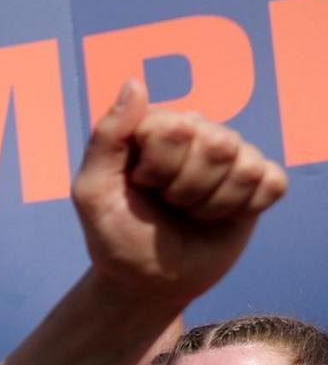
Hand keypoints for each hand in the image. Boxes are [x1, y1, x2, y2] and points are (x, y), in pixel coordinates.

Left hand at [72, 79, 288, 305]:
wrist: (146, 281)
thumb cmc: (115, 235)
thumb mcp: (94, 192)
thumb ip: (107, 138)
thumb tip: (135, 83)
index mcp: (155, 126)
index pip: (177, 128)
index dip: (158, 168)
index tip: (139, 185)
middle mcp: (197, 132)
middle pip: (218, 144)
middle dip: (186, 188)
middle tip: (167, 204)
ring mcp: (231, 156)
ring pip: (246, 167)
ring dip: (212, 204)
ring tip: (188, 212)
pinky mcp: (259, 182)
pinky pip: (271, 184)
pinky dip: (243, 211)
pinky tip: (219, 218)